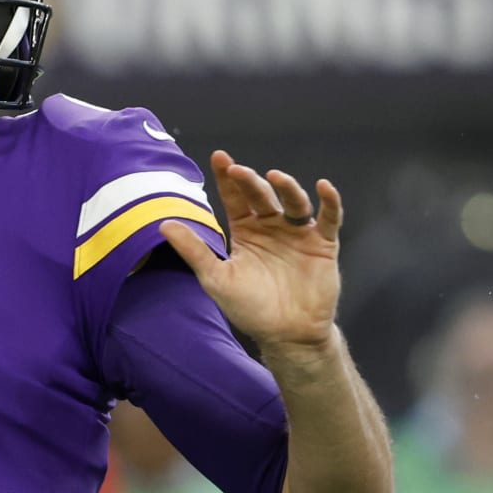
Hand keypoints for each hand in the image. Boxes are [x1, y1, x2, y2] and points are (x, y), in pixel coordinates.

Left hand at [160, 151, 342, 353]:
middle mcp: (271, 227)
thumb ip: (193, 250)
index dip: (227, 178)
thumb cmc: (250, 309)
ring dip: (286, 187)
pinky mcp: (322, 243)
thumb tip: (163, 224)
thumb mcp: (216, 278)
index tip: (219, 158)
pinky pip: (329, 217)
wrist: (286, 335)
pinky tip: (322, 187)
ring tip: (275, 177)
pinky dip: (329, 201)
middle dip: (250, 181)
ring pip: (294, 201)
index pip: (235, 198)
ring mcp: (297, 233)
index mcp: (245, 231)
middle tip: (238, 170)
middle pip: (261, 195)